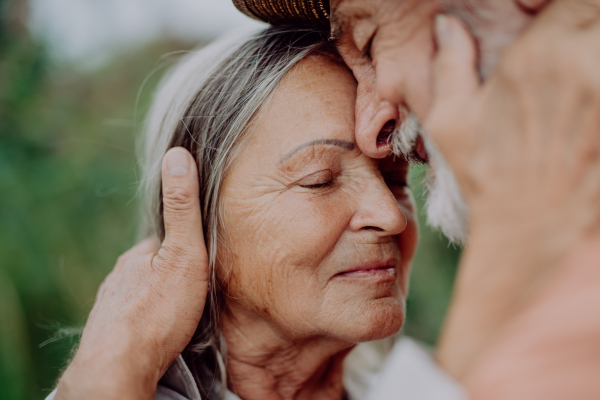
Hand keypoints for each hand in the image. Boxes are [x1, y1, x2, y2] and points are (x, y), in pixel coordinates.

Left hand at [55, 147, 207, 399]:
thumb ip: (182, 208)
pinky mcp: (111, 326)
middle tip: (196, 280)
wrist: (121, 363)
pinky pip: (134, 312)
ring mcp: (114, 300)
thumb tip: (176, 154)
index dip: (185, 237)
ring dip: (158, 292)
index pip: (167, 235)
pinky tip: (159, 325)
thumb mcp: (183, 254)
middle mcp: (123, 273)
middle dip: (172, 266)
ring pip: (142, 288)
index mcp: (142, 253)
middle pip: (153, 262)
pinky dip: (147, 312)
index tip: (202, 242)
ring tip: (181, 305)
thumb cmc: (159, 311)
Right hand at [428, 0, 599, 379]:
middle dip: (589, 33)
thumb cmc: (492, 180)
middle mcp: (587, 63)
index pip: (572, 2)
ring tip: (586, 91)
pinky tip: (592, 113)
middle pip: (597, 17)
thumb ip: (449, 64)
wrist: (539, 235)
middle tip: (577, 68)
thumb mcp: (453, 124)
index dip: (568, 16)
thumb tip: (448, 24)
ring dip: (599, 58)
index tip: (564, 35)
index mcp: (538, 56)